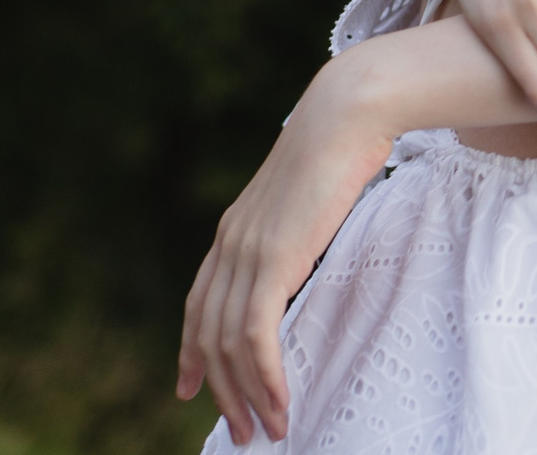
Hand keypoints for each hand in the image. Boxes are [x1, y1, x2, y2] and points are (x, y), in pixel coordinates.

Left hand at [176, 58, 397, 443]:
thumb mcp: (309, 196)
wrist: (347, 113)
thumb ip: (296, 226)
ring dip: (247, 394)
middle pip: (210, 334)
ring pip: (230, 343)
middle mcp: (230, 244)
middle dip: (221, 390)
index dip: (190, 350)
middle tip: (243, 431)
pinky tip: (283, 400)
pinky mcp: (271, 260)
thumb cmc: (343, 147)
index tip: (189, 388)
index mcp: (235, 229)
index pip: (199, 302)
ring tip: (270, 429)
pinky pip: (257, 336)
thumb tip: (307, 244)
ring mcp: (246, 252)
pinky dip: (266, 376)